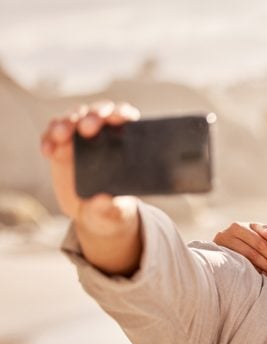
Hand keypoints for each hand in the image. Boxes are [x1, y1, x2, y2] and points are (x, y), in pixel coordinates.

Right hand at [40, 101, 140, 235]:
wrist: (94, 214)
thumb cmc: (114, 207)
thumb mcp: (115, 211)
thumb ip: (110, 206)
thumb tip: (103, 200)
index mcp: (124, 142)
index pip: (125, 117)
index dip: (121, 112)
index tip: (118, 117)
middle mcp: (102, 133)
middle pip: (96, 113)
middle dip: (92, 115)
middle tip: (87, 128)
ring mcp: (79, 137)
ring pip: (72, 119)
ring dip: (65, 123)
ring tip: (61, 136)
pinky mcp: (60, 146)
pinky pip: (51, 135)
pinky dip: (48, 139)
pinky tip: (48, 151)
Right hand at [213, 222, 266, 279]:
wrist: (223, 245)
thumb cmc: (244, 238)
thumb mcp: (253, 230)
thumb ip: (264, 231)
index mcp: (238, 227)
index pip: (259, 243)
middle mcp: (227, 236)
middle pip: (253, 253)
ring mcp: (221, 249)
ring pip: (245, 261)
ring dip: (263, 270)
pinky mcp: (219, 259)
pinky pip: (238, 268)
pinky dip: (252, 273)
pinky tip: (263, 278)